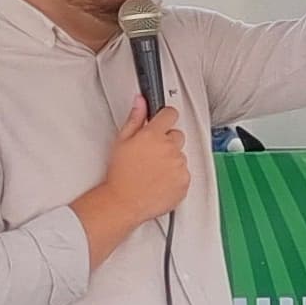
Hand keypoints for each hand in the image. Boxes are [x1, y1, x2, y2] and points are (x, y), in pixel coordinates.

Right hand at [97, 103, 189, 231]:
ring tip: (153, 170)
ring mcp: (179, 166)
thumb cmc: (121, 175)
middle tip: (152, 153)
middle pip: (178, 135)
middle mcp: (169, 149)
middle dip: (167, 141)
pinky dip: (176, 176)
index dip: (165, 117)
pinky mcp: (184, 182)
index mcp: (153, 135)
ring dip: (171, 159)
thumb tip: (140, 102)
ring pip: (181, 155)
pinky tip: (160, 180)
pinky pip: (184, 173)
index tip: (163, 121)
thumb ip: (135, 118)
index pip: (170, 114)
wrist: (124, 202)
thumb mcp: (121, 141)